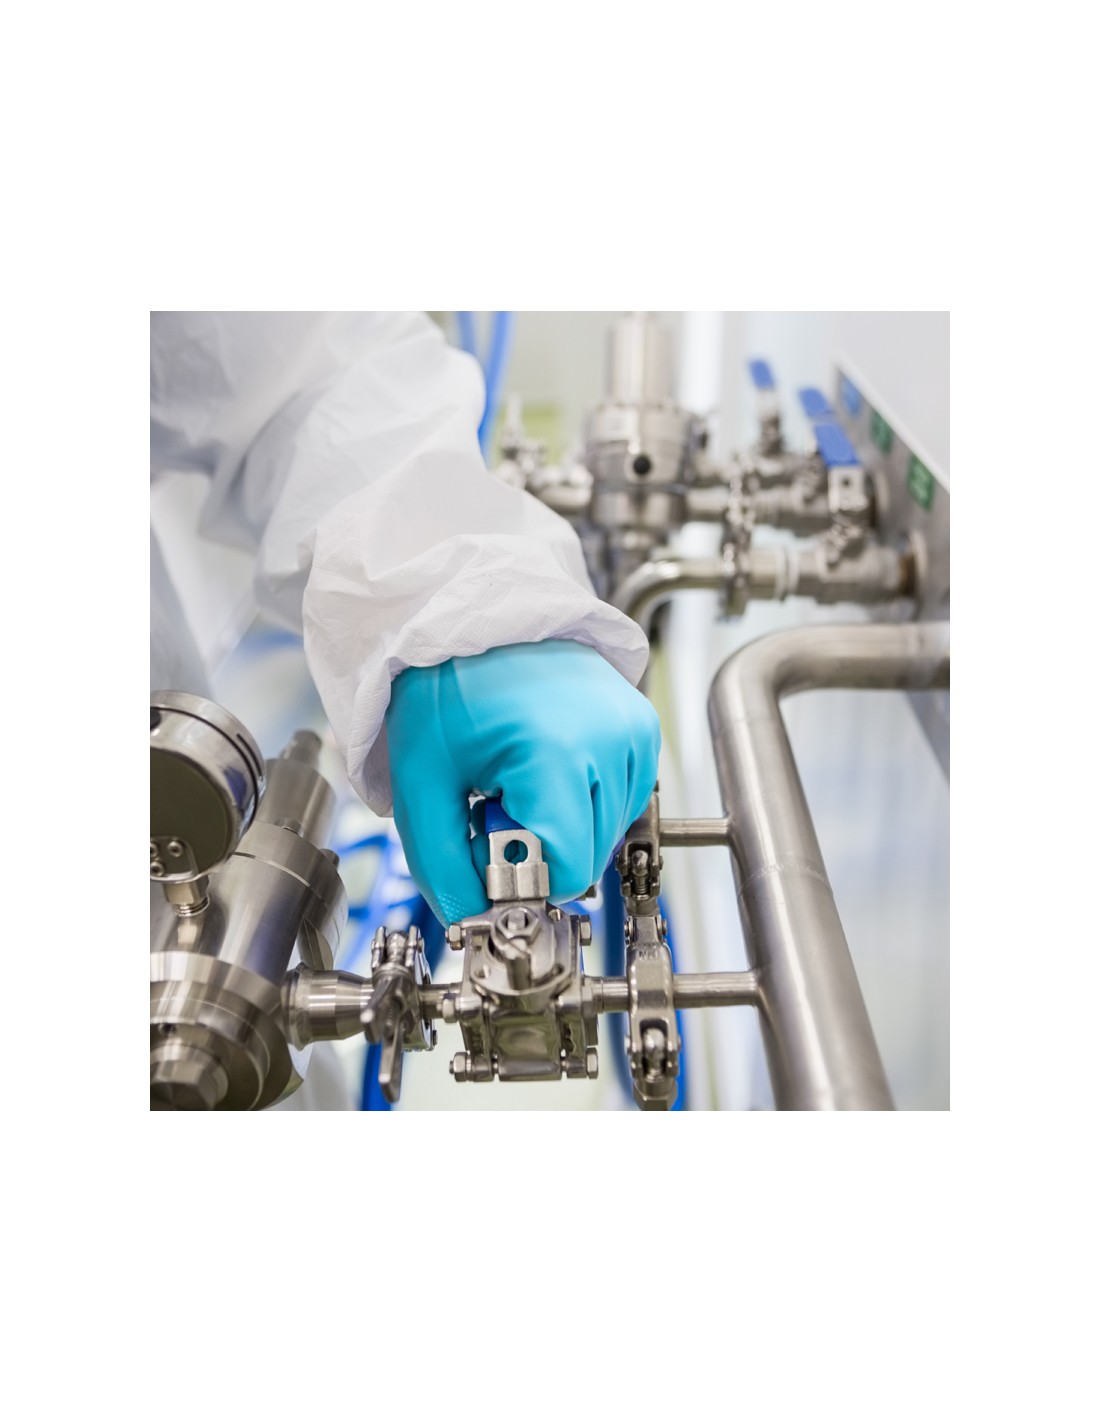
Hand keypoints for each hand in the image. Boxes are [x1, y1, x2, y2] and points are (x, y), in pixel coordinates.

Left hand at [385, 640, 660, 925]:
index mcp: (557, 753)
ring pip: (609, 834)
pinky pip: (622, 802)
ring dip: (565, 829)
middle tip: (493, 802)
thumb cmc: (446, 687)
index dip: (524, 880)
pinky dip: (585, 805)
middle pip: (590, 857)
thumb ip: (440, 866)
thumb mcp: (421, 782)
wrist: (479, 618)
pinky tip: (547, 771)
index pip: (569, 869)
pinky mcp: (644, 728)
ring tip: (519, 779)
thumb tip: (470, 919)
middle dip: (539, 850)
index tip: (486, 848)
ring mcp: (635, 732)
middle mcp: (611, 741)